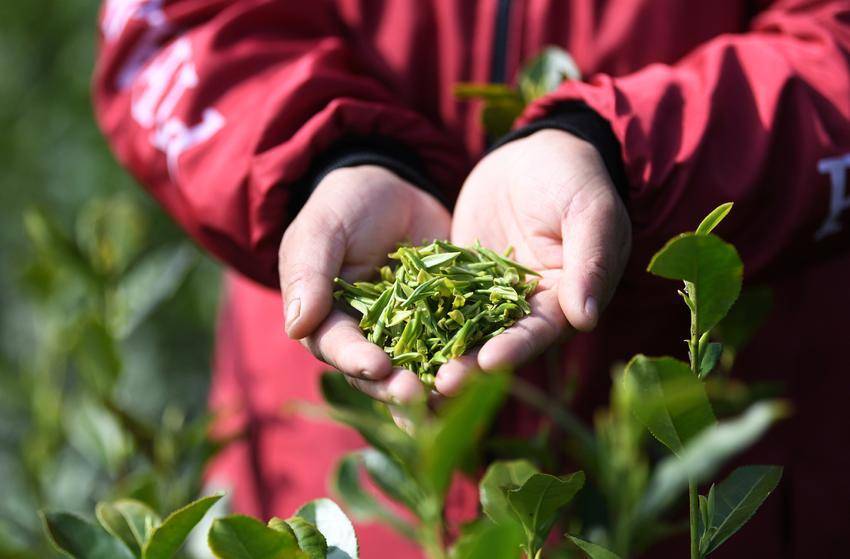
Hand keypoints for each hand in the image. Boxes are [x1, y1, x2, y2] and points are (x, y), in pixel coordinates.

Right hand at [279, 165, 448, 405]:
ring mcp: (407, 334)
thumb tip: (296, 326)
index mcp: (328, 321)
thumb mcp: (322, 230)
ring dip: (432, 387)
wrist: (394, 191)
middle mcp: (366, 338)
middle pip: (377, 372)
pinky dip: (467, 359)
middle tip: (417, 395)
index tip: (376, 367)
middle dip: (395, 386)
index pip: (337, 347)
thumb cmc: (345, 206)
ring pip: (417, 368)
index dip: (355, 360)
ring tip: (450, 393)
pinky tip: (484, 369)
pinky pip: (455, 344)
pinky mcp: (444, 322)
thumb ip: (308, 274)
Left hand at [436, 129, 630, 394]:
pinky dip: (418, 320)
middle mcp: (526, 308)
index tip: (488, 363)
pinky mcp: (459, 279)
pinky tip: (390, 335)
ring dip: (439, 352)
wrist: (536, 153)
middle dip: (470, 364)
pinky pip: (437, 300)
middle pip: (497, 341)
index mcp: (564, 300)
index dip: (515, 348)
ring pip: (462, 329)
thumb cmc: (575, 178)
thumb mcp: (589, 212)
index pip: (539, 331)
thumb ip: (590, 260)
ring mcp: (489, 295)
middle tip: (440, 384)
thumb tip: (585, 318)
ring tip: (411, 374)